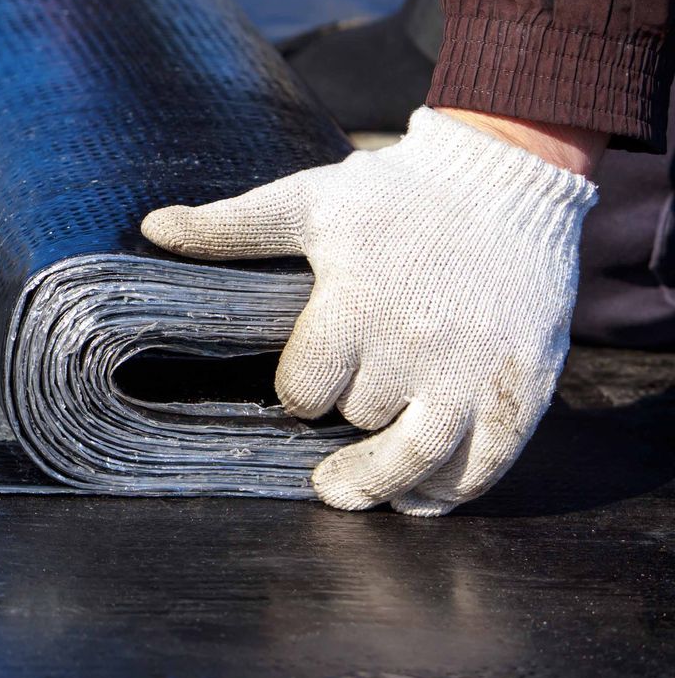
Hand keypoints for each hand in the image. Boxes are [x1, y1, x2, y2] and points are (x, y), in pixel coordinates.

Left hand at [141, 107, 598, 515]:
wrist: (506, 178)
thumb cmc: (395, 191)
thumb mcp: (307, 201)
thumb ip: (232, 226)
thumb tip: (152, 228)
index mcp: (356, 301)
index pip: (305, 386)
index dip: (295, 391)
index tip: (300, 385)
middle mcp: (417, 343)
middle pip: (360, 417)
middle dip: (345, 417)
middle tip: (335, 416)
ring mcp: (476, 369)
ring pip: (419, 457)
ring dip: (380, 486)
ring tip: (344, 494)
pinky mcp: (524, 383)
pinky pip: (487, 461)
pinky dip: (451, 492)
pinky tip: (420, 499)